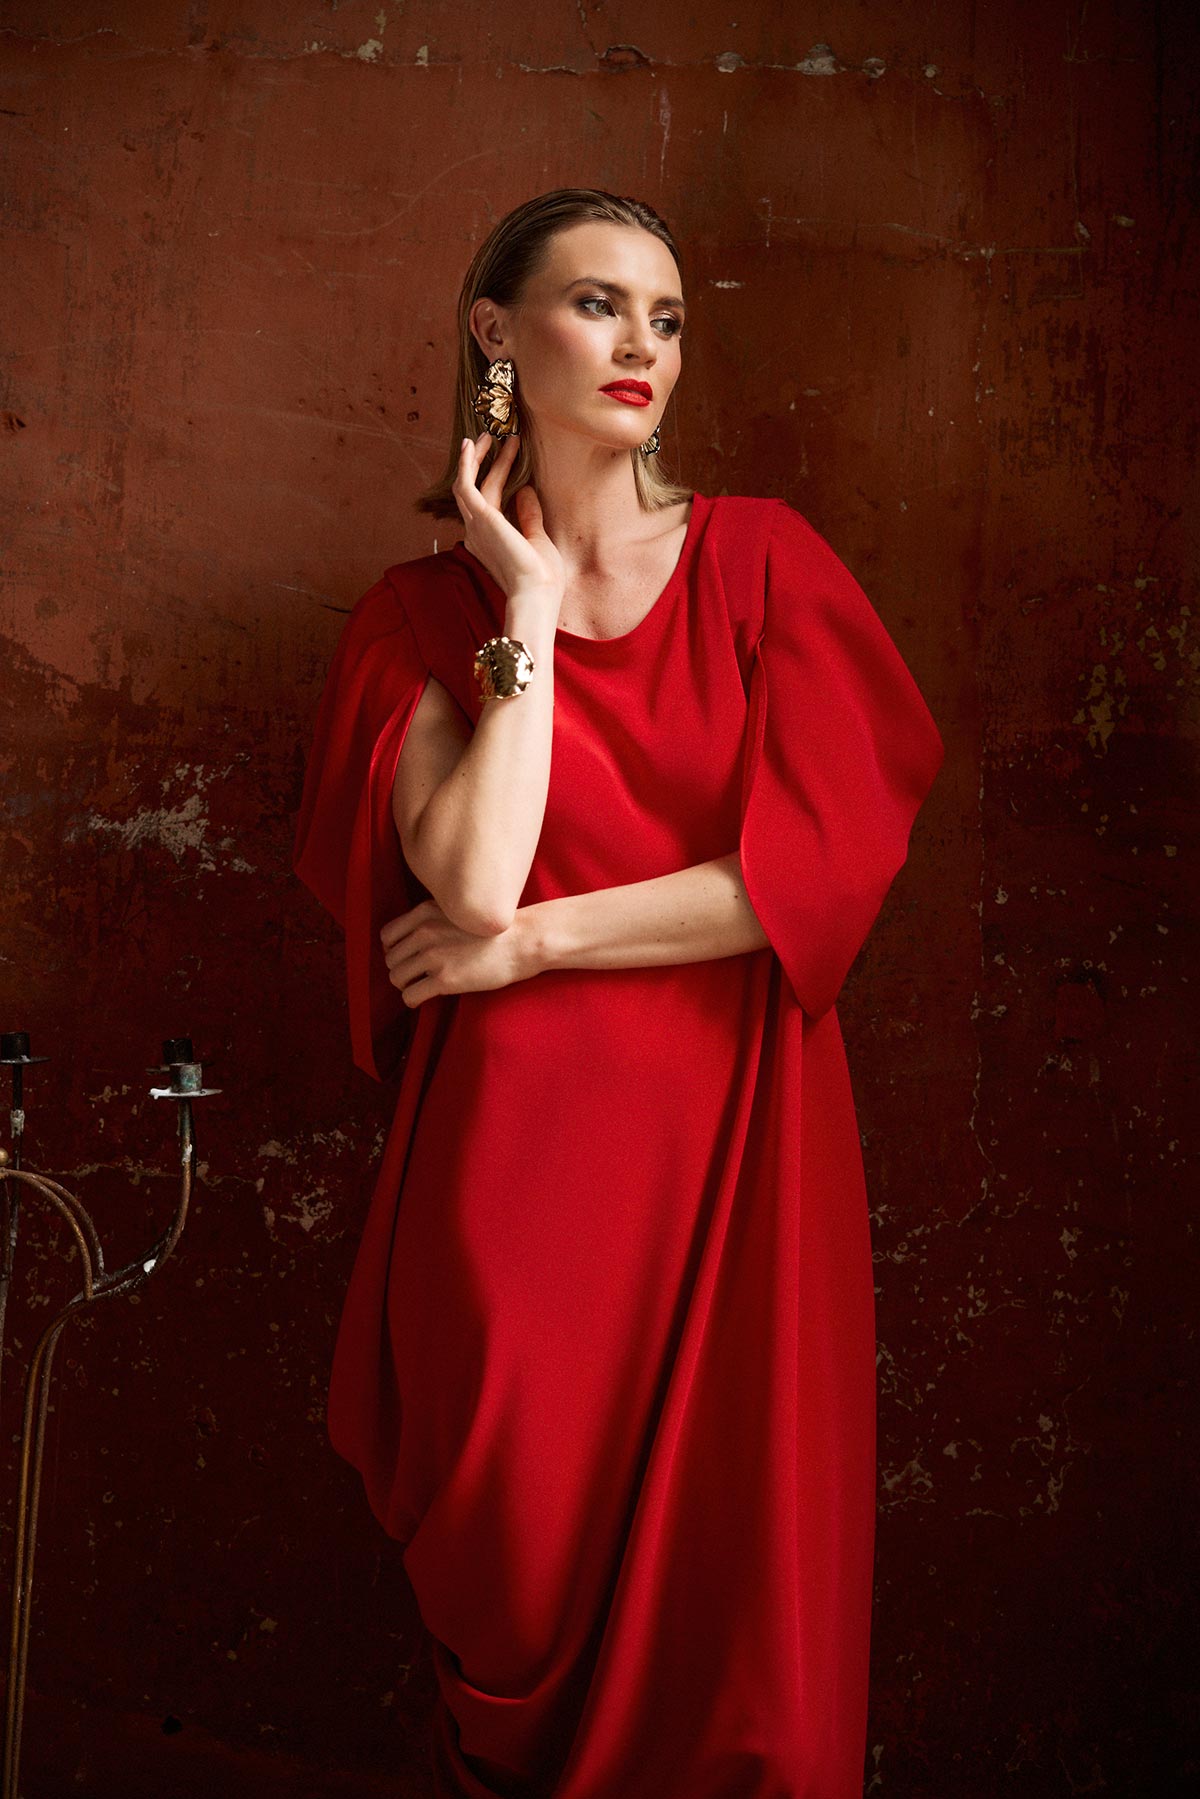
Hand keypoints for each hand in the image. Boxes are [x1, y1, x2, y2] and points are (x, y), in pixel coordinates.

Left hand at [380, 899, 539, 1006]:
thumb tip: (410, 941)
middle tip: (417, 976)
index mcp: (424, 912)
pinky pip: (409, 996)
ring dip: (406, 985)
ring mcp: (433, 956)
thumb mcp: (457, 910)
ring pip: (396, 978)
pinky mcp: (444, 979)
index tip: (407, 958)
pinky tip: (423, 999)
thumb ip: (431, 920)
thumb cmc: (493, 930)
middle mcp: (424, 931)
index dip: (394, 950)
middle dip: (401, 969)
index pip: (387, 935)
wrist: (520, 942)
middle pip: (390, 959)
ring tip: (420, 987)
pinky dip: (412, 1001)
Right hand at [453, 431, 564, 602]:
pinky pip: (465, 485)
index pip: (489, 504)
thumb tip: (526, 489)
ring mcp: (475, 526)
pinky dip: (468, 464)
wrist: (536, 593)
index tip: (505, 459)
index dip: (494, 479)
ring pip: (471, 484)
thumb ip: (529, 516)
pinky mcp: (479, 518)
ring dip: (480, 459)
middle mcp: (477, 533)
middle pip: (479, 489)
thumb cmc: (541, 578)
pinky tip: (474, 445)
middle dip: (487, 463)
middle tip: (497, 439)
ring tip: (492, 436)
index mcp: (490, 542)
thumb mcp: (538, 539)